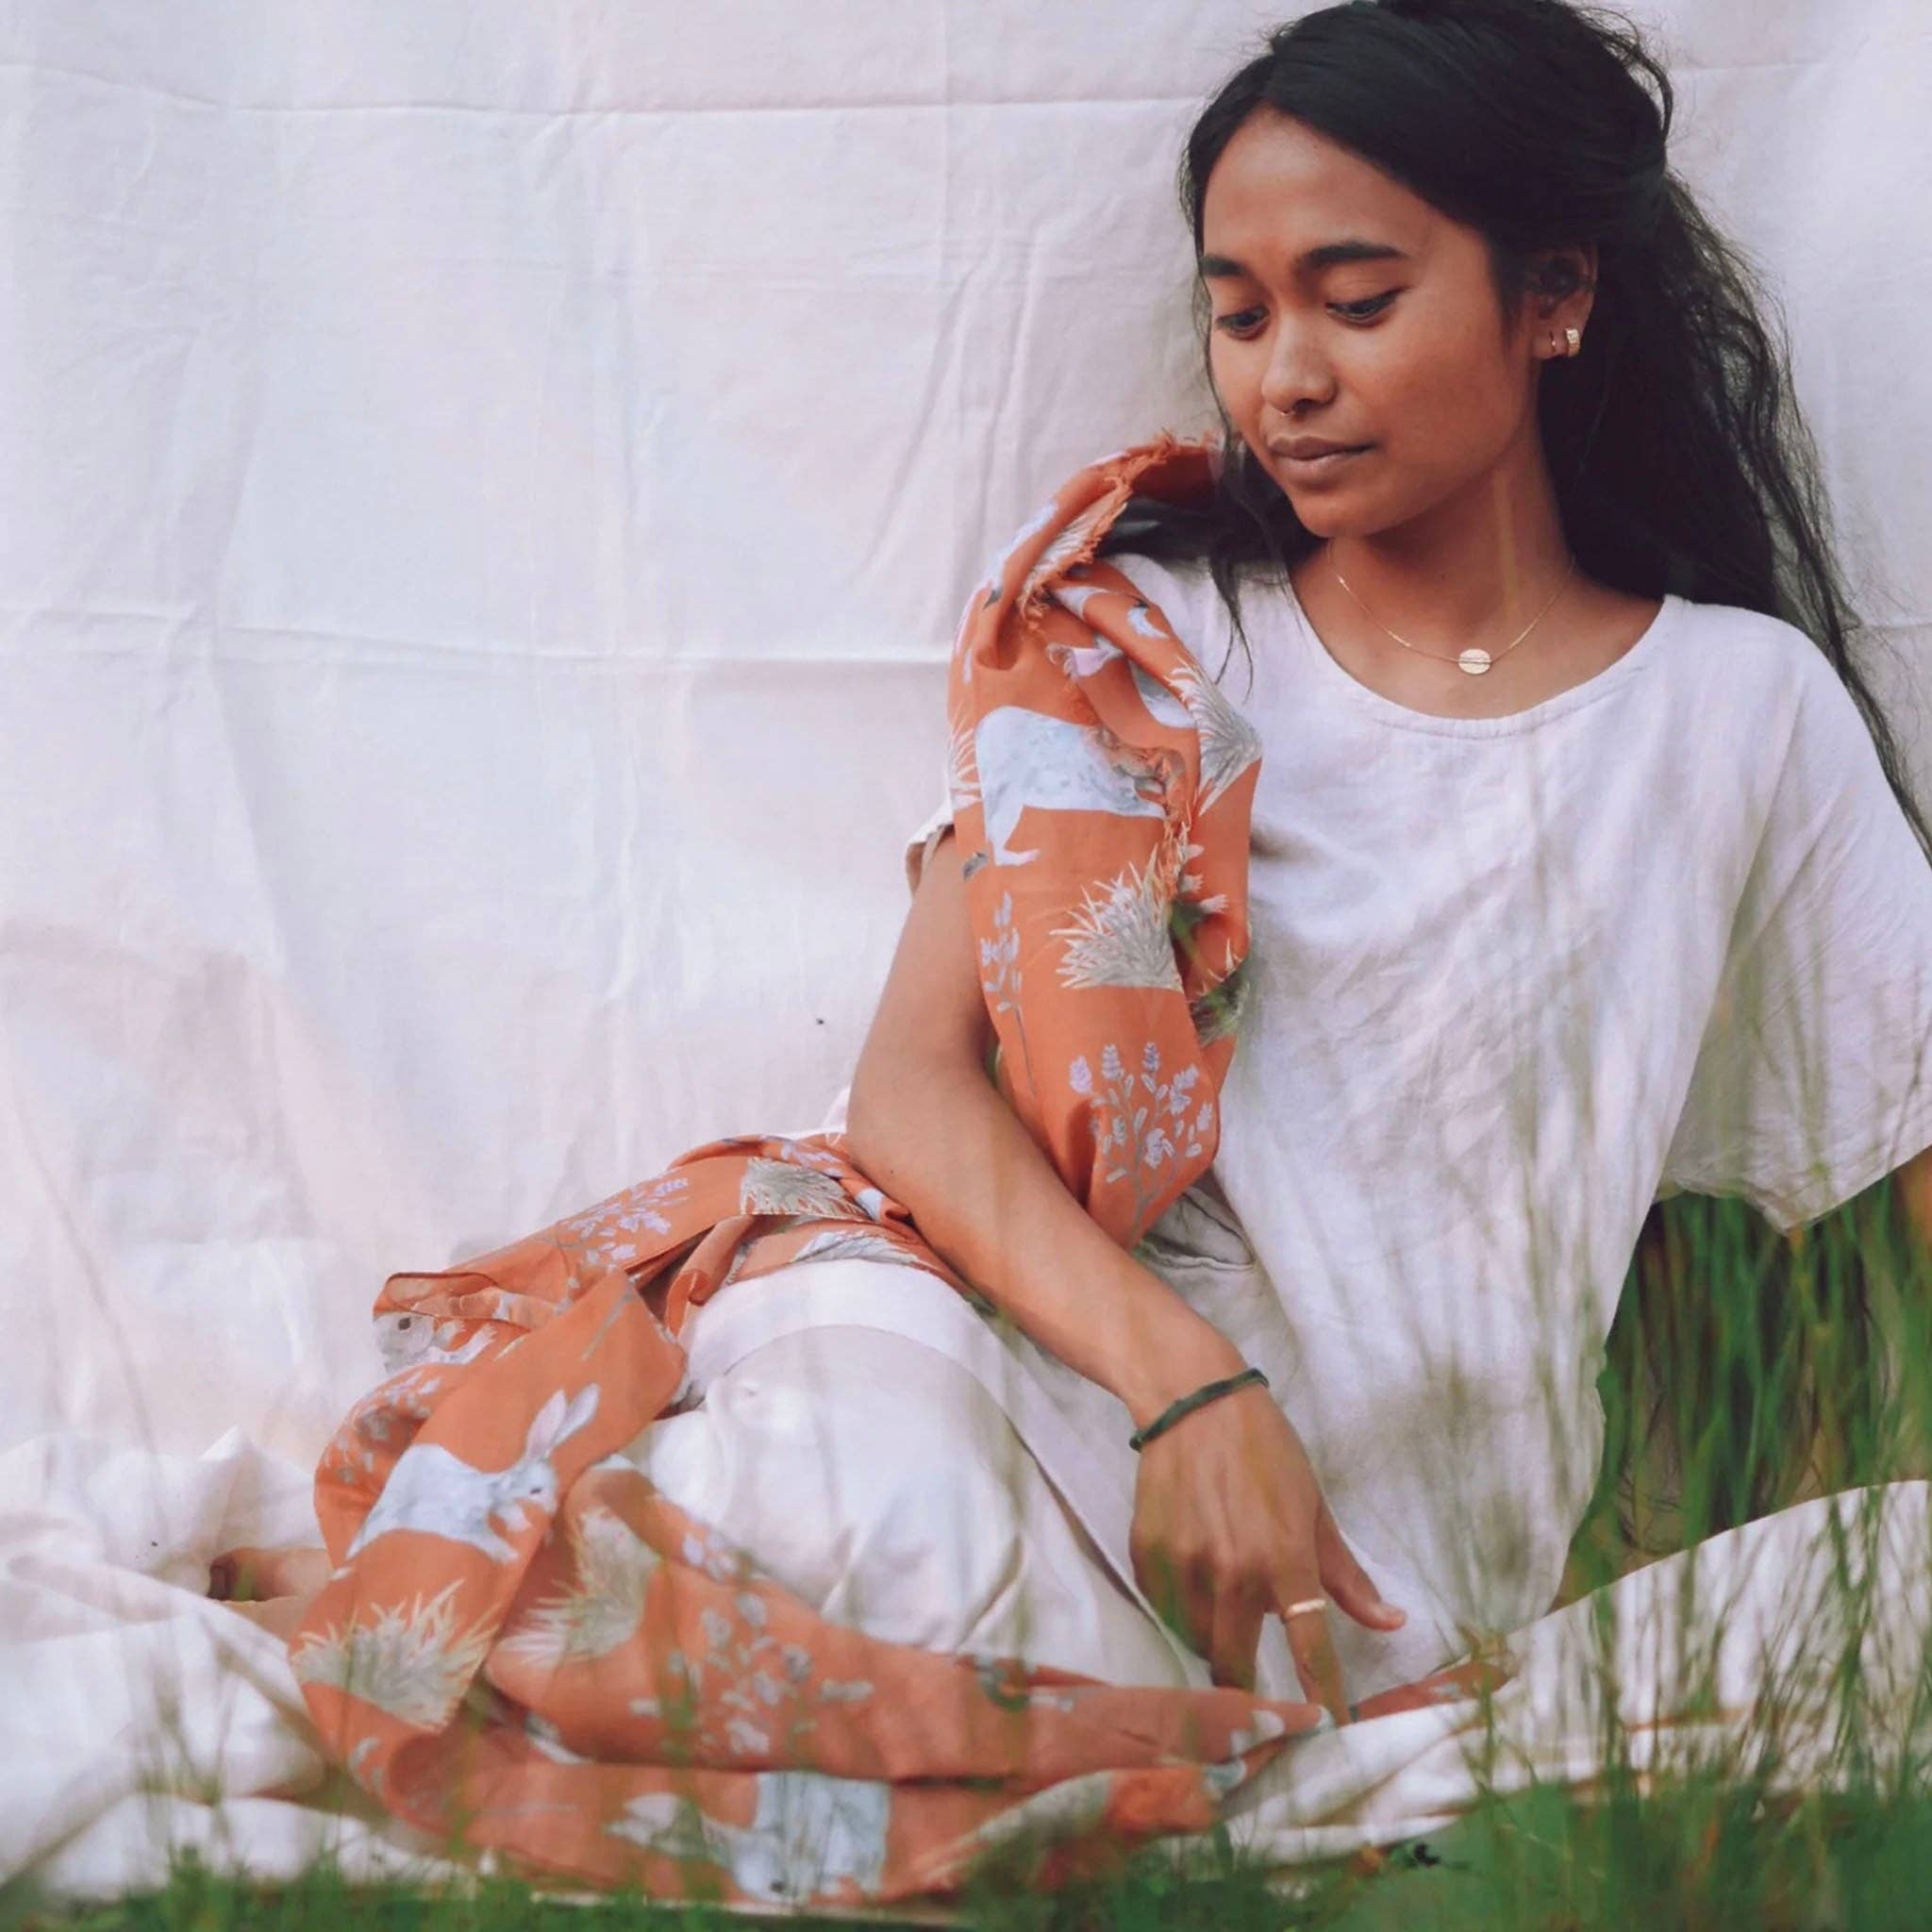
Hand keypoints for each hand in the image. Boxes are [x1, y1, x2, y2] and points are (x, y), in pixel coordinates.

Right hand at [1127, 1371, 1406, 1719]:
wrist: (1192, 1400)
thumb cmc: (1266, 1450)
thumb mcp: (1315, 1507)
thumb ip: (1346, 1575)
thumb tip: (1393, 1623)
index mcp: (1285, 1561)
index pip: (1310, 1653)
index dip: (1322, 1701)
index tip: (1328, 1735)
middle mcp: (1233, 1572)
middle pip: (1235, 1668)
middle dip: (1246, 1684)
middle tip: (1252, 1678)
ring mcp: (1185, 1565)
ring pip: (1196, 1640)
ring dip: (1211, 1639)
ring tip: (1220, 1602)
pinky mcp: (1147, 1554)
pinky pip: (1164, 1608)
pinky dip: (1180, 1606)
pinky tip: (1192, 1572)